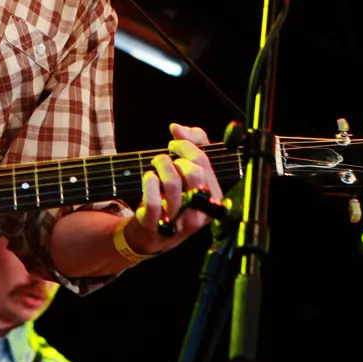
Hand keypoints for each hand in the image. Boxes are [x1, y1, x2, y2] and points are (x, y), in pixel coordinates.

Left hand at [126, 124, 222, 256]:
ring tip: (155, 164)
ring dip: (160, 165)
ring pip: (172, 183)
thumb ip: (192, 143)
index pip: (204, 164)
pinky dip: (149, 183)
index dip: (186, 146)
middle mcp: (200, 212)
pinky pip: (154, 201)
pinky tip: (149, 179)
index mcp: (213, 197)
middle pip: (193, 172)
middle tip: (164, 156)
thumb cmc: (175, 195)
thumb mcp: (189, 170)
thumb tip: (177, 128)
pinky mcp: (158, 227)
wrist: (154, 232)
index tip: (174, 144)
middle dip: (175, 156)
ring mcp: (180, 222)